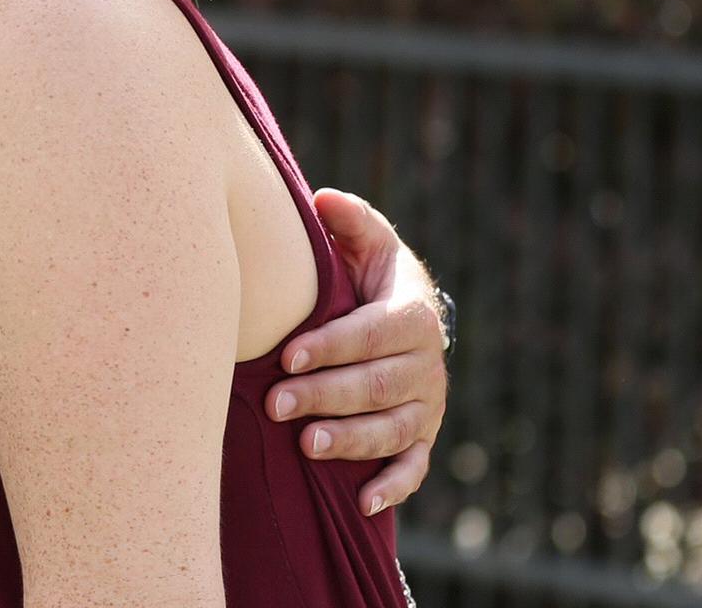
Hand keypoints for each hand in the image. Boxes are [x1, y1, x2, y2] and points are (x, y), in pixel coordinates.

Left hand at [264, 189, 447, 516]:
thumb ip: (348, 222)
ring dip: (350, 441)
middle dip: (325, 395)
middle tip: (275, 403)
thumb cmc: (368, 277)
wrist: (403, 320)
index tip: (286, 355)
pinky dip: (392, 487)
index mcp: (412, 315)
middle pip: (376, 386)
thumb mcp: (366, 243)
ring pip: (392, 430)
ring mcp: (427, 406)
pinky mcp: (422, 439)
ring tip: (306, 445)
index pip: (371, 334)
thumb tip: (323, 198)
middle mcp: (426, 365)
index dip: (331, 347)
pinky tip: (362, 502)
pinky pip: (413, 468)